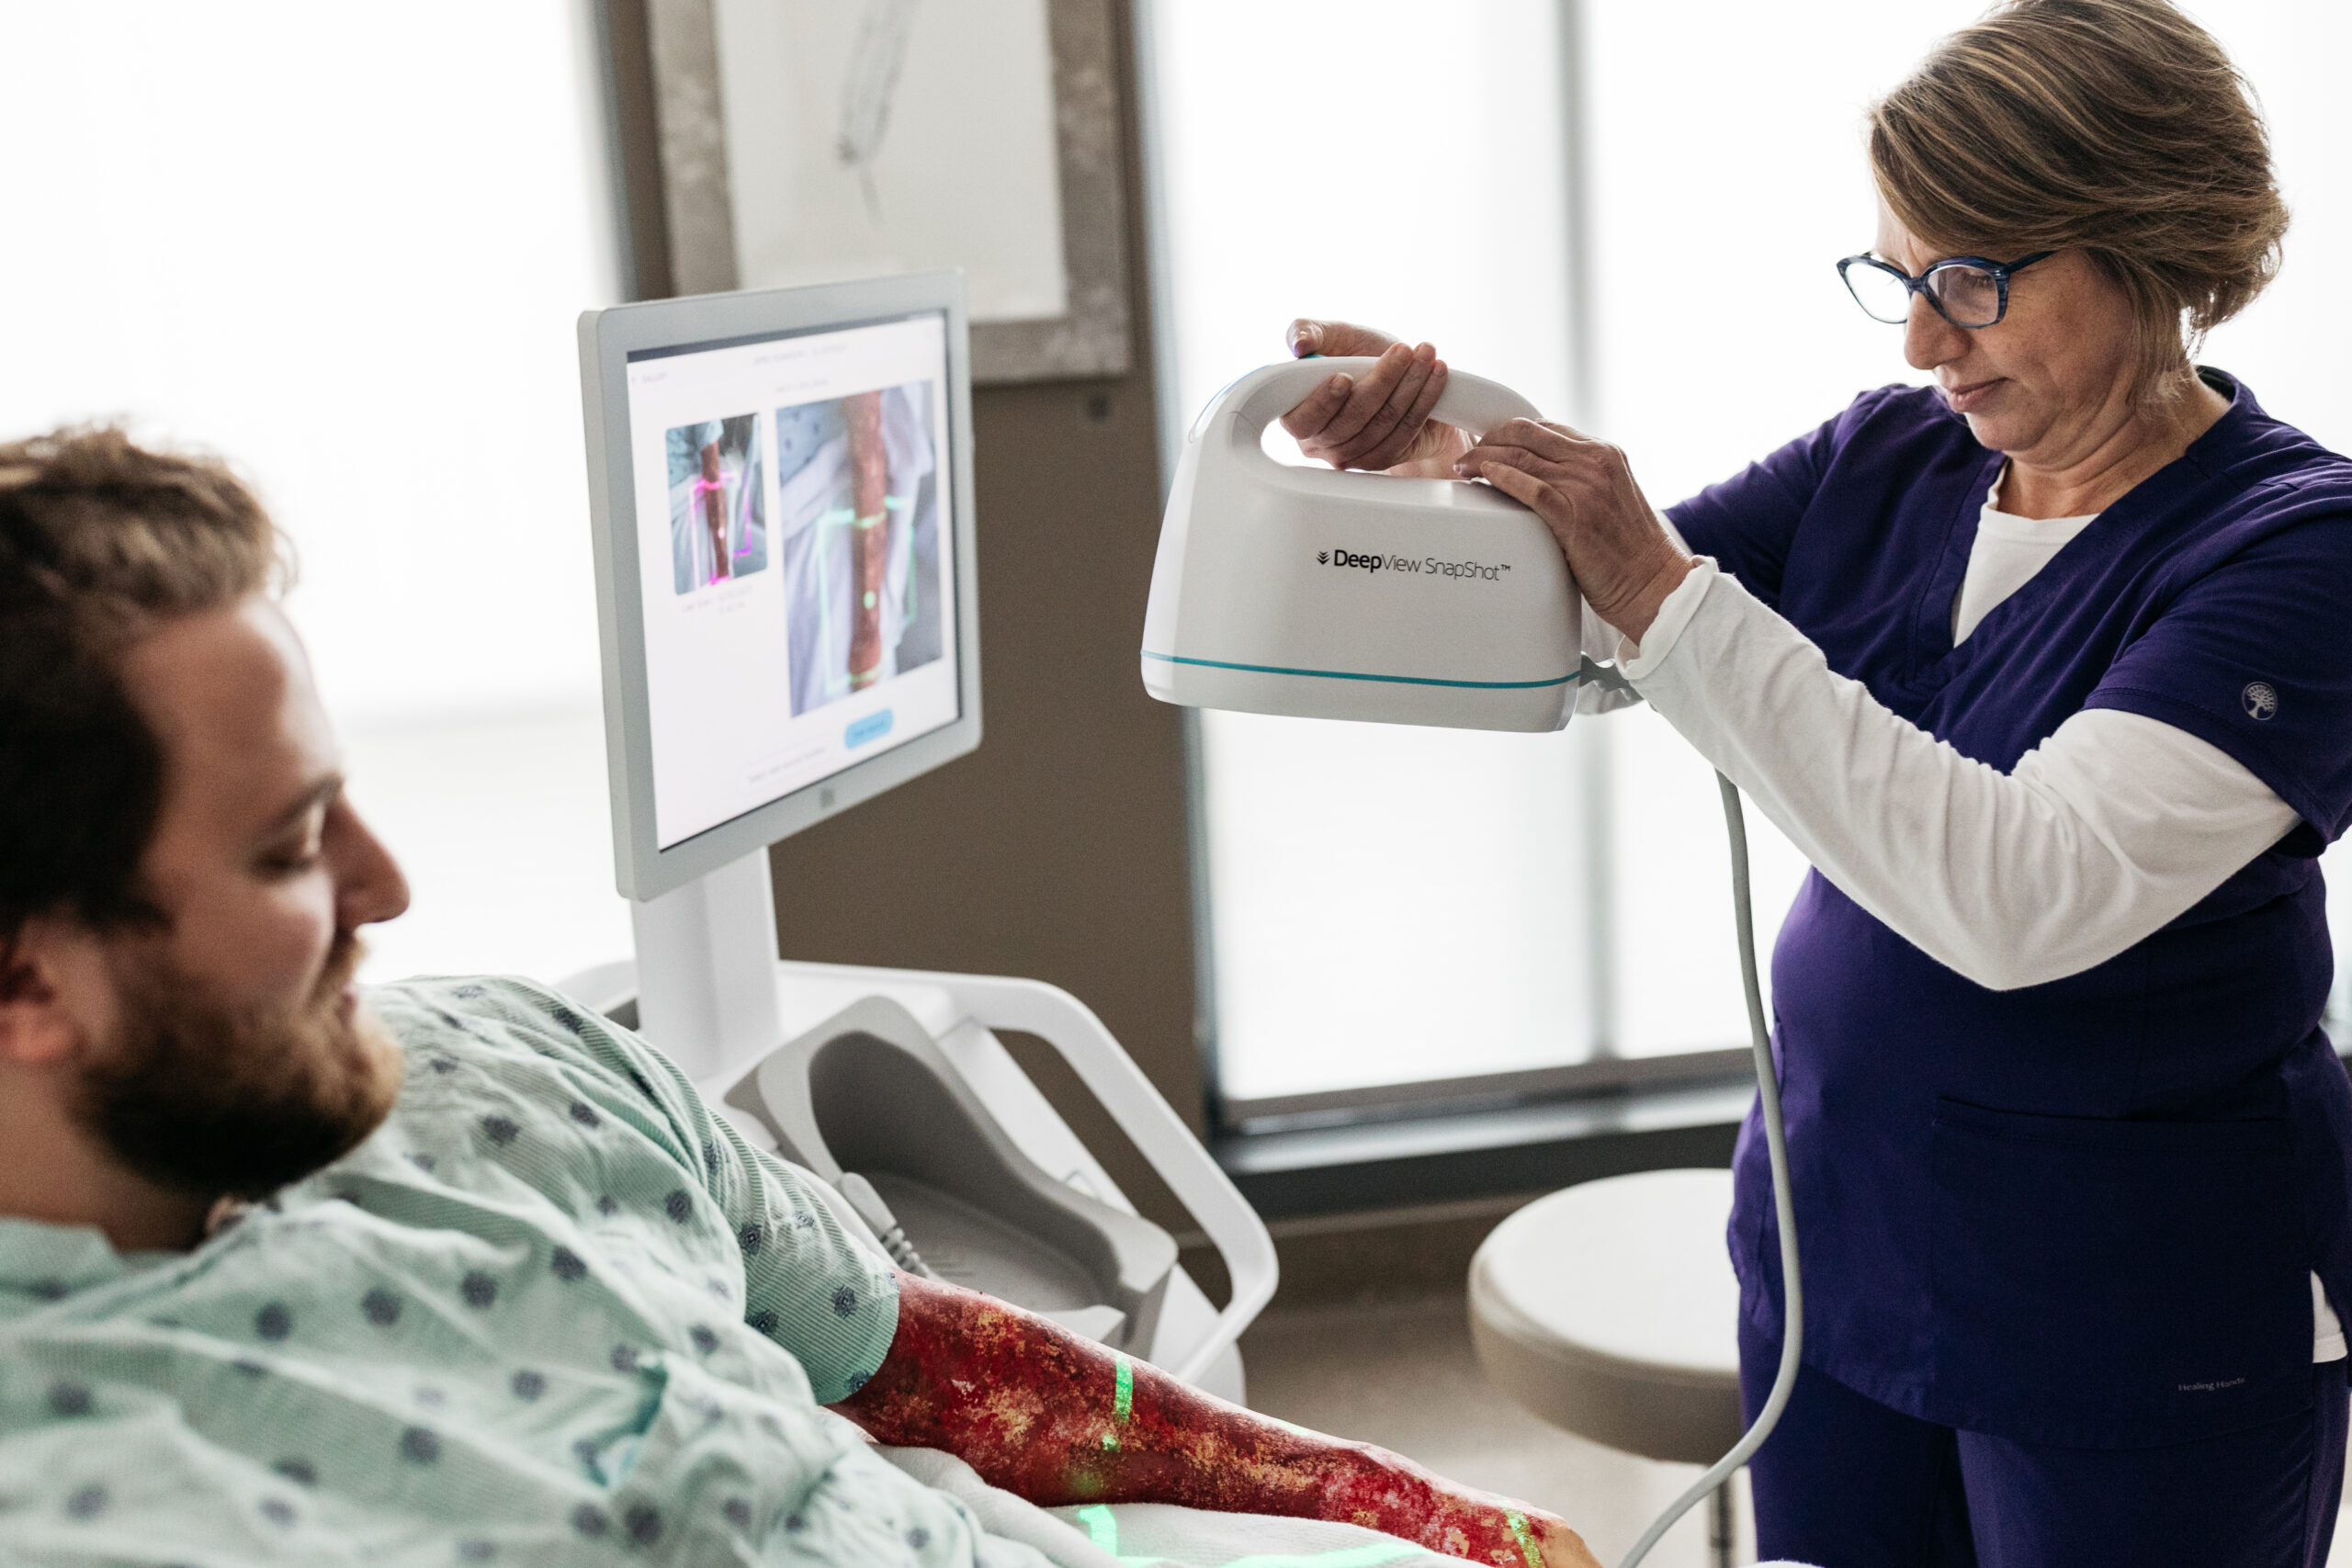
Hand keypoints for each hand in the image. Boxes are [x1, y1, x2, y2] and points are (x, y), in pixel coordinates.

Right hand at [1280, 319, 1470, 475]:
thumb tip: (1300, 345)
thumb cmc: (1357, 354)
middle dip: (1381, 381)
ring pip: (1381, 425)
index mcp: (1299, 415)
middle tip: (1403, 350)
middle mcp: (1321, 443)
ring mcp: (1352, 455)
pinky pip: (1404, 431)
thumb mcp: (1334, 336)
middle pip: (1349, 422)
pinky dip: (1424, 400)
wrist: (1398, 374)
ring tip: (1425, 354)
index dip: (1322, 403)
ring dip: (1409, 386)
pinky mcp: (1382, 458)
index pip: (1302, 421)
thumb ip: (1308, 331)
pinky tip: (1435, 374)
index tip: (1344, 377)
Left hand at [1457, 419, 1691, 644]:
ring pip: (1520, 456)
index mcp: (1605, 453)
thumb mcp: (1610, 497)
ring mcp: (1585, 486)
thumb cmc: (1628, 550)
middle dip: (1490, 439)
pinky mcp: (1574, 515)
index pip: (1545, 428)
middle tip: (1468, 454)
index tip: (1488, 443)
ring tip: (1465, 468)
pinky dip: (1500, 476)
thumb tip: (1537, 475)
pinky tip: (1482, 476)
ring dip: (1484, 458)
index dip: (1509, 432)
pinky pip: (1528, 486)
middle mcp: (1596, 462)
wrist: (1654, 583)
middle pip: (1526, 434)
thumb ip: (1581, 479)